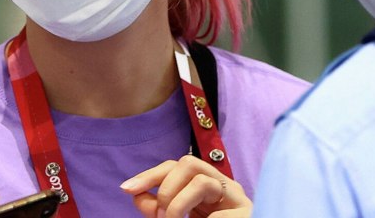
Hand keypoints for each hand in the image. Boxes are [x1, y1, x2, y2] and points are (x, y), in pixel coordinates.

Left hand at [121, 155, 252, 217]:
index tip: (127, 189)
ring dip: (178, 205)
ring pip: (201, 181)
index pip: (176, 166)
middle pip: (189, 163)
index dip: (149, 175)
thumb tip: (137, 195)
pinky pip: (218, 215)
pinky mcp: (247, 213)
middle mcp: (223, 185)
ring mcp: (237, 198)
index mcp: (206, 185)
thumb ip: (159, 208)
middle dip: (166, 188)